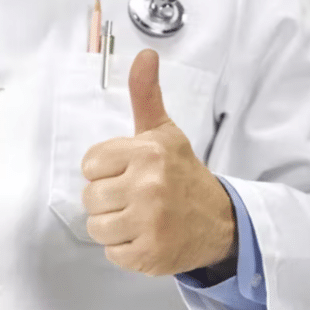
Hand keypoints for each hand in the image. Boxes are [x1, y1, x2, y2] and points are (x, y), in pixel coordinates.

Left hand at [81, 49, 235, 276]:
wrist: (219, 221)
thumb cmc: (182, 174)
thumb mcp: (163, 132)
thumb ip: (145, 95)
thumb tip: (145, 54)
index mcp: (147, 153)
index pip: (89, 165)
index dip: (105, 171)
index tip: (128, 172)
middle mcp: (149, 186)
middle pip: (90, 198)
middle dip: (108, 199)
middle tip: (136, 197)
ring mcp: (150, 223)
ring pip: (96, 227)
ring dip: (114, 226)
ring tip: (139, 217)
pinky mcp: (150, 254)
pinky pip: (111, 252)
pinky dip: (125, 248)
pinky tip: (145, 235)